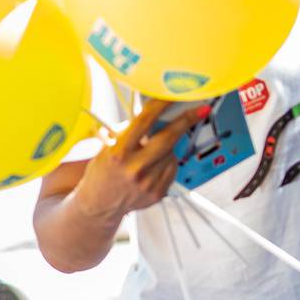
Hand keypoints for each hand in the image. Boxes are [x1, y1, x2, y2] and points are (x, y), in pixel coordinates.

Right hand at [74, 100, 203, 222]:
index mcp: (118, 152)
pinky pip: (173, 168)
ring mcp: (148, 183)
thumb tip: (156, 111)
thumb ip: (129, 131)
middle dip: (186, 120)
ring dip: (168, 147)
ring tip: (151, 153)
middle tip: (201, 109)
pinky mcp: (157, 193)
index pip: (144, 121)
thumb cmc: (103, 170)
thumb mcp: (108, 146)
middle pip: (169, 138)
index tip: (175, 94)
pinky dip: (168, 162)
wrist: (98, 204)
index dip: (162, 104)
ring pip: (172, 153)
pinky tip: (153, 166)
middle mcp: (134, 168)